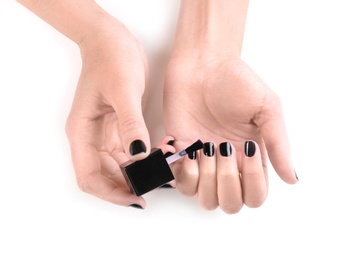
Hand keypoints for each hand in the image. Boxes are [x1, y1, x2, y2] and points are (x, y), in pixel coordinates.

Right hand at [65, 19, 152, 207]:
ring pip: (121, 167)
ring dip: (142, 172)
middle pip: (107, 177)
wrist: (113, 41)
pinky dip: (147, 159)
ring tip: (166, 168)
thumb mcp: (123, 91)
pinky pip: (132, 153)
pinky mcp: (121, 128)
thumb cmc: (112, 60)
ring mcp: (106, 135)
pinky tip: (163, 153)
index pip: (90, 177)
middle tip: (159, 184)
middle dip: (131, 185)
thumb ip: (131, 125)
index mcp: (83, 133)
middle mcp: (92, 139)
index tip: (137, 198)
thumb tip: (138, 156)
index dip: (111, 194)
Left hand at [164, 56, 297, 212]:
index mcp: (251, 157)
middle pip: (229, 204)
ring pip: (204, 199)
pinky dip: (181, 172)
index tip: (246, 149)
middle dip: (226, 182)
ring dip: (204, 179)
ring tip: (203, 148)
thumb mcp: (267, 108)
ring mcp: (203, 161)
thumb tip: (292, 178)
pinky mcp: (180, 153)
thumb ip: (277, 144)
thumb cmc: (236, 81)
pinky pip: (178, 182)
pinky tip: (185, 147)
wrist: (202, 64)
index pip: (255, 195)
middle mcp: (227, 165)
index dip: (252, 183)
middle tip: (221, 148)